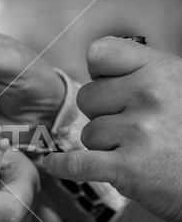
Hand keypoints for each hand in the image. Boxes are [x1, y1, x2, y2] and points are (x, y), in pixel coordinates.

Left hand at [43, 37, 181, 221]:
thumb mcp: (177, 86)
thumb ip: (139, 73)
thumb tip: (96, 70)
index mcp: (160, 70)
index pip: (100, 53)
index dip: (99, 72)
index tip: (107, 85)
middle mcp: (149, 95)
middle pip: (86, 98)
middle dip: (100, 114)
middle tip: (130, 128)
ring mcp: (138, 132)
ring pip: (87, 133)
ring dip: (103, 146)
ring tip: (136, 151)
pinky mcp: (128, 168)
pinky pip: (77, 163)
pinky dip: (62, 166)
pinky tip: (53, 164)